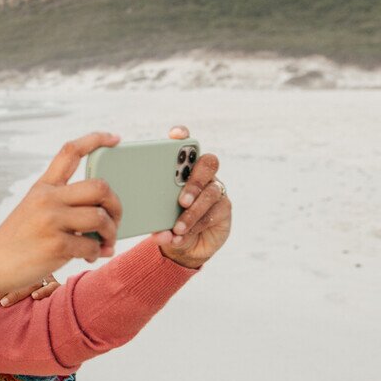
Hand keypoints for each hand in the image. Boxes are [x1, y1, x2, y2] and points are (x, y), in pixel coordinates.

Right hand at [0, 132, 122, 301]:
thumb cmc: (18, 240)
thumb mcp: (34, 210)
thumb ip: (65, 207)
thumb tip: (105, 219)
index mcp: (43, 186)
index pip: (71, 151)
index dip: (96, 140)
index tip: (116, 139)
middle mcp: (47, 198)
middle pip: (99, 186)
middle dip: (116, 205)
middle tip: (115, 220)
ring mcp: (51, 220)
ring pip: (100, 217)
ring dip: (110, 232)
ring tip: (106, 242)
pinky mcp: (55, 245)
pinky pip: (92, 245)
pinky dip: (97, 253)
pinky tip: (90, 256)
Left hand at [152, 125, 230, 267]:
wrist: (186, 245)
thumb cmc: (168, 221)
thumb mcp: (156, 216)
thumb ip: (155, 219)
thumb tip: (159, 233)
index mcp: (183, 168)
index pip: (187, 145)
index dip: (183, 137)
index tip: (176, 136)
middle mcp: (203, 175)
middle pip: (208, 164)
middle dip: (194, 180)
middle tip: (181, 200)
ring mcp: (216, 190)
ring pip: (211, 193)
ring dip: (193, 211)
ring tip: (178, 226)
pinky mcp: (224, 209)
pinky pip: (213, 214)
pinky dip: (195, 226)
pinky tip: (182, 235)